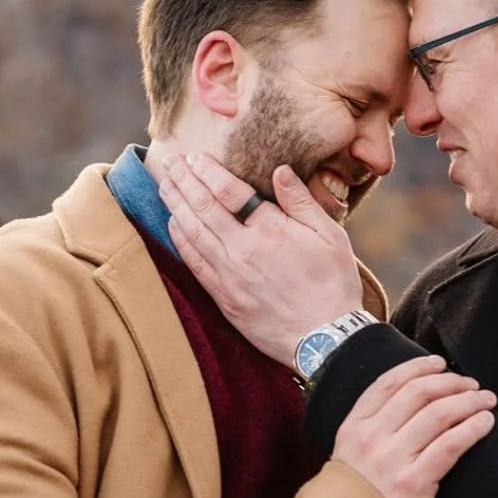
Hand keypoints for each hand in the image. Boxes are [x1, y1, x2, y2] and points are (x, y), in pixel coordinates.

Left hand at [159, 151, 361, 365]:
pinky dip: (180, 240)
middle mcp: (244, 250)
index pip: (230, 191)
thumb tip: (280, 170)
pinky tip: (173, 224)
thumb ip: (301, 202)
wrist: (324, 339)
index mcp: (272, 231)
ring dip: (176, 206)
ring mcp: (229, 275)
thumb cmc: (333, 285)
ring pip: (192, 233)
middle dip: (184, 181)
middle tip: (169, 162)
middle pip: (204, 207)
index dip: (208, 171)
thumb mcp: (330, 236)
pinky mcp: (223, 297)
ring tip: (165, 186)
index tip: (194, 157)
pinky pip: (193, 263)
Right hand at [334, 354, 495, 497]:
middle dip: (450, 382)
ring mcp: (392, 459)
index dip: (417, 368)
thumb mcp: (347, 460)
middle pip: (418, 393)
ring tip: (486, 399)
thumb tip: (407, 409)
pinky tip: (486, 423)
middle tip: (471, 384)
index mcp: (352, 428)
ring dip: (468, 401)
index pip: (388, 383)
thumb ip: (369, 434)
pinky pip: (451, 444)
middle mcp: (371, 438)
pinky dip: (473, 428)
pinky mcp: (415, 483)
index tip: (440, 363)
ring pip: (439, 414)